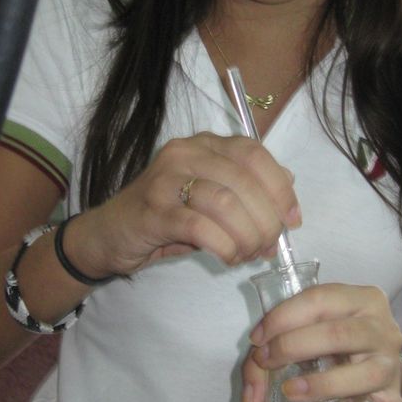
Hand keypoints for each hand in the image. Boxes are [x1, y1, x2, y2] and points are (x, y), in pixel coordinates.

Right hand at [68, 133, 299, 277]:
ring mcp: (166, 179)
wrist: (109, 235)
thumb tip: (289, 189)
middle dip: (266, 220)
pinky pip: (201, 227)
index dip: (280, 188)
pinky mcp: (153, 210)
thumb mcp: (211, 198)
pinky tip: (227, 258)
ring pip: (226, 203)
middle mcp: (185, 153)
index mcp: (205, 144)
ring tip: (247, 254)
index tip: (292, 220)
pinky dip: (224, 246)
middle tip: (267, 246)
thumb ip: (246, 189)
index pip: (255, 154)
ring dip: (247, 236)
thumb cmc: (167, 217)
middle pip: (244, 181)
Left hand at [243, 282, 401, 401]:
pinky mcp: (398, 400)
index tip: (257, 340)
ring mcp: (393, 366)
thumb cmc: (332, 344)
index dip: (281, 319)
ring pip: (368, 374)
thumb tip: (251, 400)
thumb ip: (267, 357)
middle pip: (339, 334)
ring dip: (325, 384)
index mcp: (361, 299)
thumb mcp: (304, 332)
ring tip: (292, 392)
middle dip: (293, 346)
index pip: (319, 299)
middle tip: (268, 362)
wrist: (376, 362)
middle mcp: (383, 328)